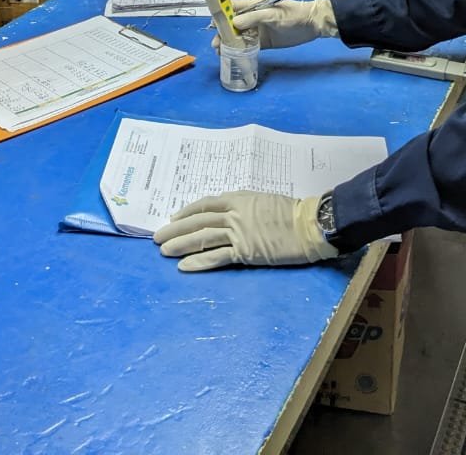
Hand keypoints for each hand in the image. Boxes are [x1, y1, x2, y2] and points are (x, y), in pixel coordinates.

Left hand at [153, 191, 337, 270]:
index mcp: (238, 198)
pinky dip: (199, 262)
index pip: (206, 204)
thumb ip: (244, 206)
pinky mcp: (245, 252)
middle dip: (175, 229)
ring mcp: (238, 233)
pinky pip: (217, 257)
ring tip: (164, 251)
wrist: (308, 224)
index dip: (187, 212)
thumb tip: (229, 213)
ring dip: (181, 245)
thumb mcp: (263, 200)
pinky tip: (185, 266)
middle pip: (198, 221)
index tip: (174, 218)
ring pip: (203, 238)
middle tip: (157, 237)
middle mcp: (234, 213)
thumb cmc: (290, 211)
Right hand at [213, 0, 337, 50]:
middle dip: (222, 33)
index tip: (212, 24)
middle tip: (216, 45)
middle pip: (232, 24)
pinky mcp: (264, 42)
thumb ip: (254, 17)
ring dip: (229, 43)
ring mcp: (258, 30)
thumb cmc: (293, 15)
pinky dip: (240, 51)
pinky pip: (248, 46)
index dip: (221, 14)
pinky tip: (233, 57)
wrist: (312, 25)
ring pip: (239, 36)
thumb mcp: (273, 14)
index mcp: (254, 5)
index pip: (232, 7)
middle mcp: (253, 18)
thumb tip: (234, 24)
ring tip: (221, 53)